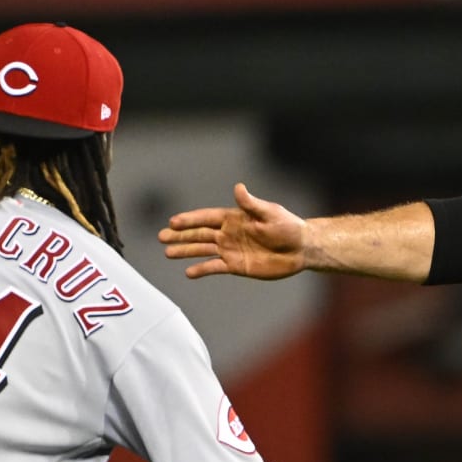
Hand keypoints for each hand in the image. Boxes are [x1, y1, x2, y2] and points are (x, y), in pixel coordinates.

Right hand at [159, 183, 306, 279]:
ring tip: (168, 252)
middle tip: (161, 236)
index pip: (206, 218)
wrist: (300, 249)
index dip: (190, 220)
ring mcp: (231, 250)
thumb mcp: (269, 213)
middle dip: (180, 235)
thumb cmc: (287, 227)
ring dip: (185, 251)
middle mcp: (228, 234)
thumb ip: (251, 204)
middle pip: (199, 234)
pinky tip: (189, 272)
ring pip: (203, 250)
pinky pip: (215, 267)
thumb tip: (238, 188)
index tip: (173, 221)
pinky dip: (202, 269)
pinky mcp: (237, 266)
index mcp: (234, 218)